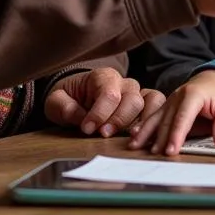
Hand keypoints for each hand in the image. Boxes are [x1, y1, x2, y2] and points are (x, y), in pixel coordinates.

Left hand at [44, 68, 165, 137]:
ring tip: (130, 138)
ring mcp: (137, 94)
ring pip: (151, 101)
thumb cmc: (68, 98)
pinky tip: (144, 138)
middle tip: (103, 135)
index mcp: (104, 77)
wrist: (77, 97)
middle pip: (132, 99)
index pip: (109, 93)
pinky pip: (159, 108)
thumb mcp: (56, 100)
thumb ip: (63, 106)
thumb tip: (79, 117)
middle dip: (119, 119)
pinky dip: (155, 121)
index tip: (86, 128)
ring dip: (142, 121)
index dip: (100, 113)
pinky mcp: (145, 107)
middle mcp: (125, 83)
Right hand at [128, 70, 214, 154]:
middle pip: (167, 120)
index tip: (171, 150)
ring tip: (135, 146)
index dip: (177, 135)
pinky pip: (152, 117)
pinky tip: (133, 135)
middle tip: (156, 155)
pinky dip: (143, 126)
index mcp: (193, 95)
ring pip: (156, 118)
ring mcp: (169, 101)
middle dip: (160, 138)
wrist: (209, 79)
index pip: (184, 117)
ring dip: (145, 133)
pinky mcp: (164, 107)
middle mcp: (177, 97)